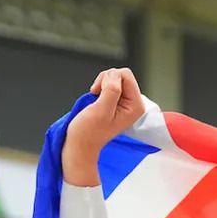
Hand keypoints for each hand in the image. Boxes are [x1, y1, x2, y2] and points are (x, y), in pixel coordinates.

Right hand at [63, 68, 144, 185]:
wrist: (80, 143)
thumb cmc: (89, 131)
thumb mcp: (101, 110)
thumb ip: (112, 91)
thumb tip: (115, 75)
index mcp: (136, 106)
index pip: (126, 75)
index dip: (109, 79)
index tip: (99, 93)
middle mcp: (134, 103)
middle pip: (121, 74)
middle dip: (106, 80)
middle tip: (96, 95)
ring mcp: (125, 102)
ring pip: (114, 77)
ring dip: (101, 83)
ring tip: (96, 98)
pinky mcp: (116, 100)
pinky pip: (109, 83)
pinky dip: (100, 86)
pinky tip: (96, 98)